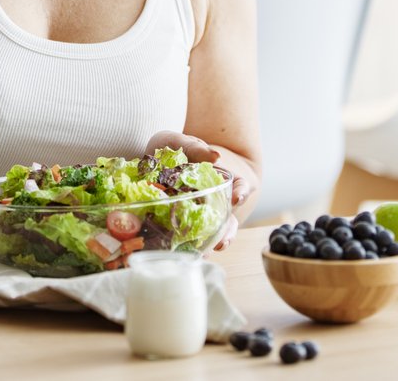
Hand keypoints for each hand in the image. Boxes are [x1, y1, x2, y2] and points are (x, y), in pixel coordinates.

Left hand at [145, 129, 254, 250]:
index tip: (238, 197)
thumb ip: (196, 148)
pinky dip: (185, 245)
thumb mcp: (184, 142)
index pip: (240, 187)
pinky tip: (181, 253)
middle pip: (228, 219)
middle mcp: (213, 200)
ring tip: (202, 256)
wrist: (156, 155)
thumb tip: (216, 157)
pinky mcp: (176, 221)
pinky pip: (184, 236)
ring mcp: (196, 212)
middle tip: (221, 242)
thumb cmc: (175, 147)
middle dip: (227, 232)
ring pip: (209, 232)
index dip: (242, 193)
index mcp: (220, 179)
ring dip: (207, 245)